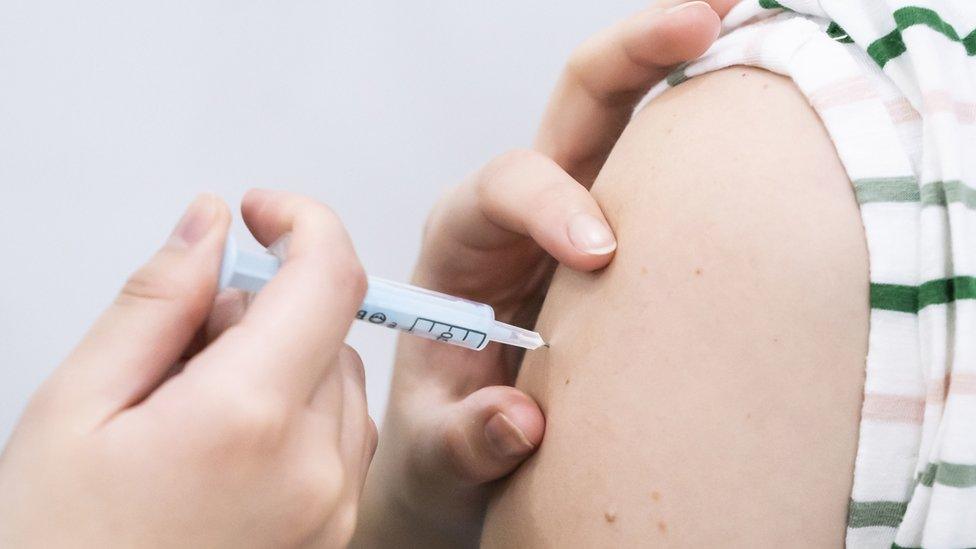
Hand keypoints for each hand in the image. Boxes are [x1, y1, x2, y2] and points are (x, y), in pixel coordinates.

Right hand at [0, 191, 376, 547]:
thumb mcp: (75, 407)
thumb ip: (157, 302)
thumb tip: (209, 225)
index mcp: (248, 421)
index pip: (329, 278)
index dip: (302, 223)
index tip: (262, 211)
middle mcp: (313, 470)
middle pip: (330, 331)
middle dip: (265, 313)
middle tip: (180, 351)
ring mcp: (332, 512)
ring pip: (338, 384)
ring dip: (282, 367)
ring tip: (191, 415)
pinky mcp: (333, 538)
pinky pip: (340, 442)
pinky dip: (296, 419)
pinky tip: (224, 453)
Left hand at [353, 1, 735, 546]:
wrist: (463, 460)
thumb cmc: (441, 446)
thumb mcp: (433, 456)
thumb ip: (462, 441)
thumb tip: (518, 423)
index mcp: (461, 244)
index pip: (502, 188)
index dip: (551, 204)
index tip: (602, 254)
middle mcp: (521, 212)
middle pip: (576, 106)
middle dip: (633, 54)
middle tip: (705, 16)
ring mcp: (580, 214)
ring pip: (629, 115)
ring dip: (685, 61)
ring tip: (748, 19)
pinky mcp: (629, 236)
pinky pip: (669, 167)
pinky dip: (714, 123)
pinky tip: (764, 100)